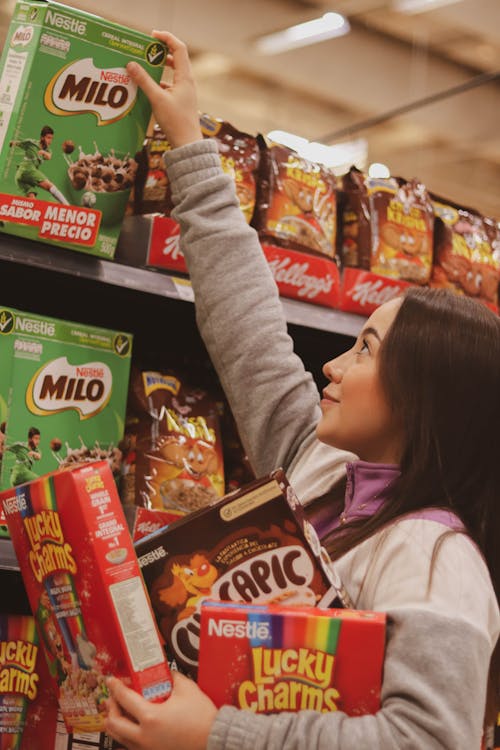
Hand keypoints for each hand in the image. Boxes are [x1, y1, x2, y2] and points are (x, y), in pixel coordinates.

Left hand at [104, 672, 216, 749]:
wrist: (214, 739)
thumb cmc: (202, 718)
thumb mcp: (187, 688)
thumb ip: (172, 677)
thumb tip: (165, 673)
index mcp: (151, 718)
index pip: (125, 699)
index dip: (116, 687)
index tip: (112, 681)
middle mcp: (144, 736)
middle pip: (114, 723)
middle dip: (111, 707)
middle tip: (114, 696)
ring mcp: (147, 748)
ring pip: (119, 738)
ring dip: (116, 722)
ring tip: (119, 711)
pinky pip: (130, 745)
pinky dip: (126, 734)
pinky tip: (133, 726)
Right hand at [127, 31, 202, 148]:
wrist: (187, 144)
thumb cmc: (176, 122)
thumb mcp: (157, 99)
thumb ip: (144, 81)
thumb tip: (131, 64)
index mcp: (185, 77)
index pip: (179, 48)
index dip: (166, 38)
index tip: (152, 35)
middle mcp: (187, 82)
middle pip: (176, 58)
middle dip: (160, 51)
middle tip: (146, 49)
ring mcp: (185, 92)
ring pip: (172, 72)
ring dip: (159, 67)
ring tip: (144, 65)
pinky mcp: (181, 101)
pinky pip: (170, 85)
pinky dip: (159, 81)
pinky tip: (147, 86)